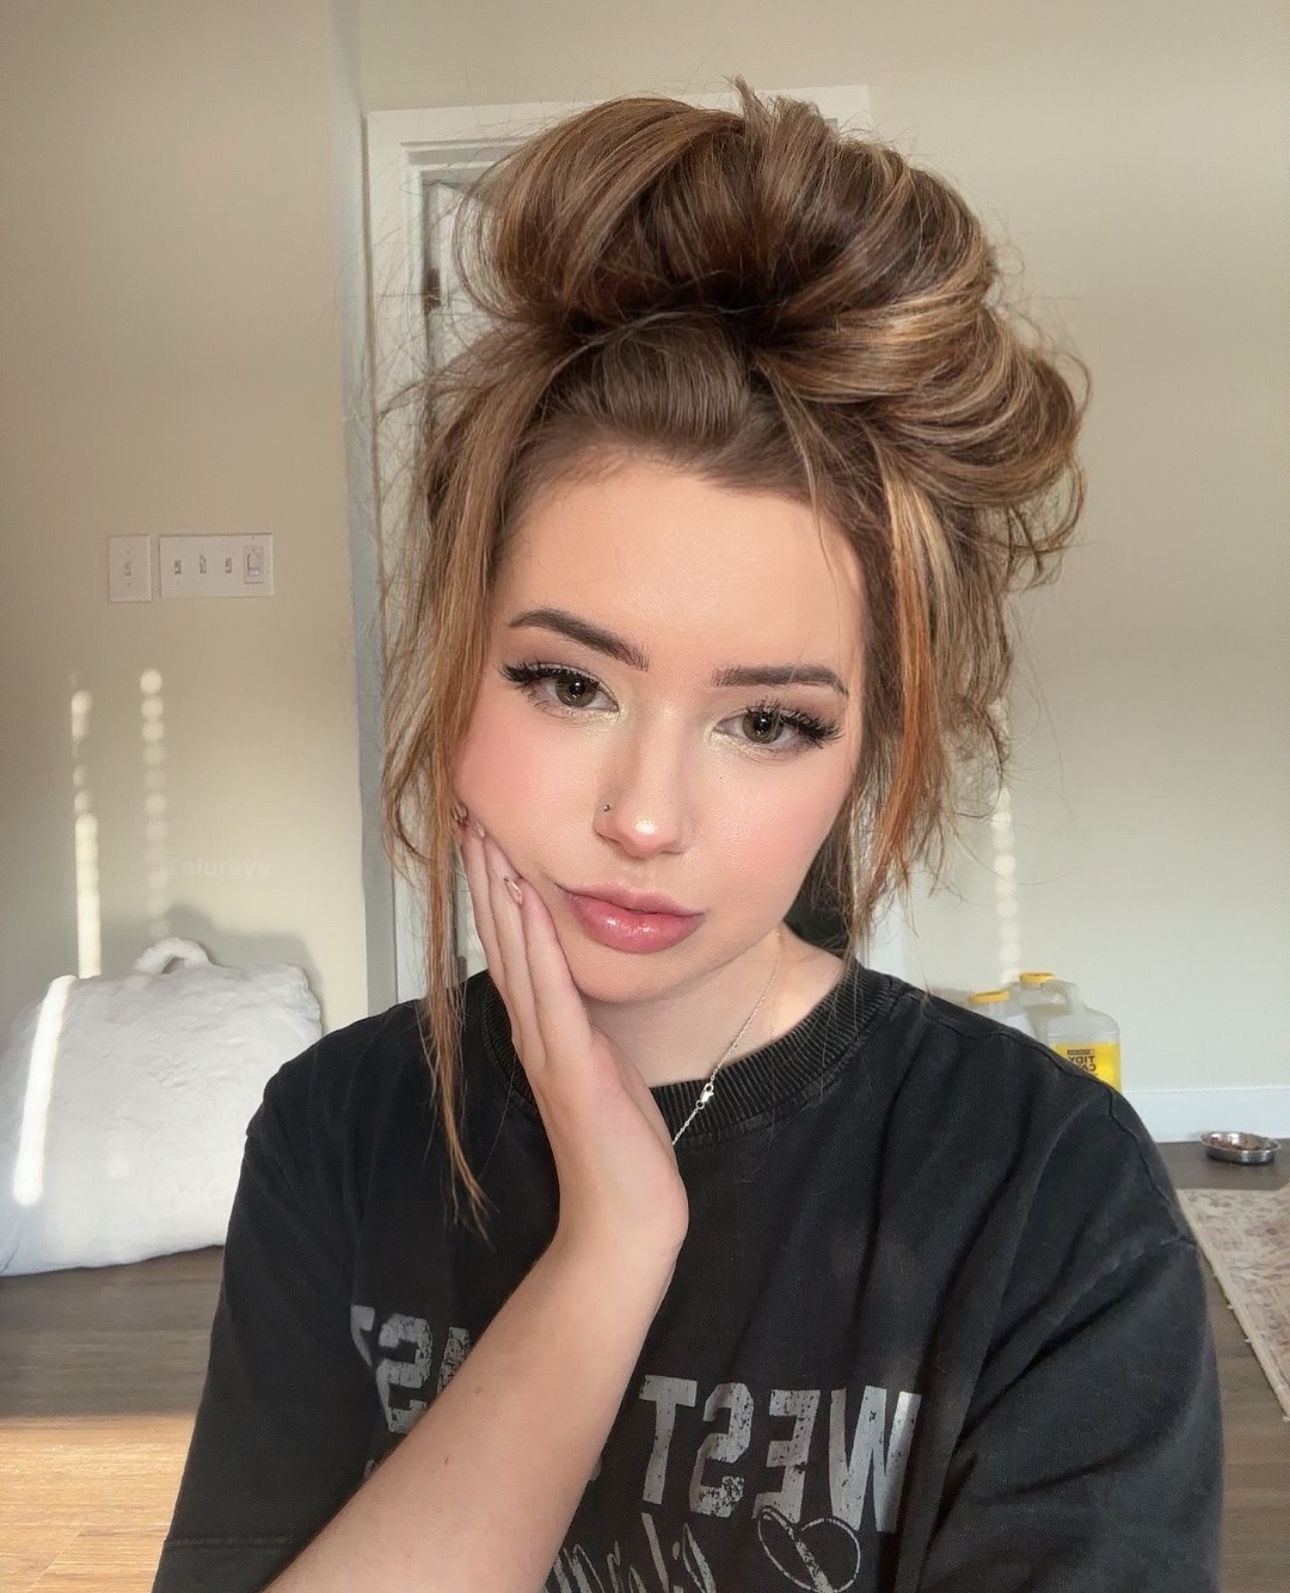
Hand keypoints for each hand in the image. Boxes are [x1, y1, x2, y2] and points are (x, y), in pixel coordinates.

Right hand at [456, 812, 689, 1268]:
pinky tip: (526, 900)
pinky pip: (549, 992)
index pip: (512, 948)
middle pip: (501, 940)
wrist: (624, 1220)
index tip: (487, 839)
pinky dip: (535, 943)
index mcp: (544, 1031)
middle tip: (470, 817)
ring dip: (500, 893)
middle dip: (487, 877)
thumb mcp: (604, 1070)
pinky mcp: (570, 1064)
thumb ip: (586, 1029)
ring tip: (486, 838)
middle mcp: (534, 1032)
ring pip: (515, 955)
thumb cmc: (620, 1150)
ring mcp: (547, 1047)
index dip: (496, 893)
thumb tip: (583, 991)